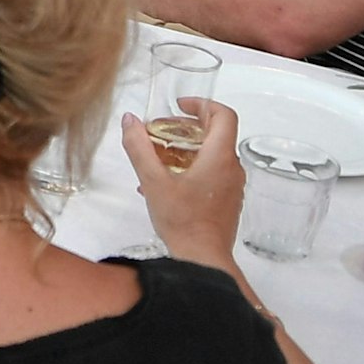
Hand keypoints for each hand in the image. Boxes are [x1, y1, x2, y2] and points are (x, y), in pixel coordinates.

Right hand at [121, 99, 247, 268]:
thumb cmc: (183, 222)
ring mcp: (233, 187)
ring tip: (159, 158)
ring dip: (188, 149)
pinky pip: (214, 173)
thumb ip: (139, 147)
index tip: (180, 105)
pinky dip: (194, 167)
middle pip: (217, 133)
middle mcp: (232, 169)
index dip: (202, 104)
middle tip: (162, 131)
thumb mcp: (153, 180)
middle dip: (188, 126)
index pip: (224, 115)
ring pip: (214, 154)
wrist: (203, 259)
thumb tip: (130, 121)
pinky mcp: (228, 202)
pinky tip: (167, 183)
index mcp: (220, 157)